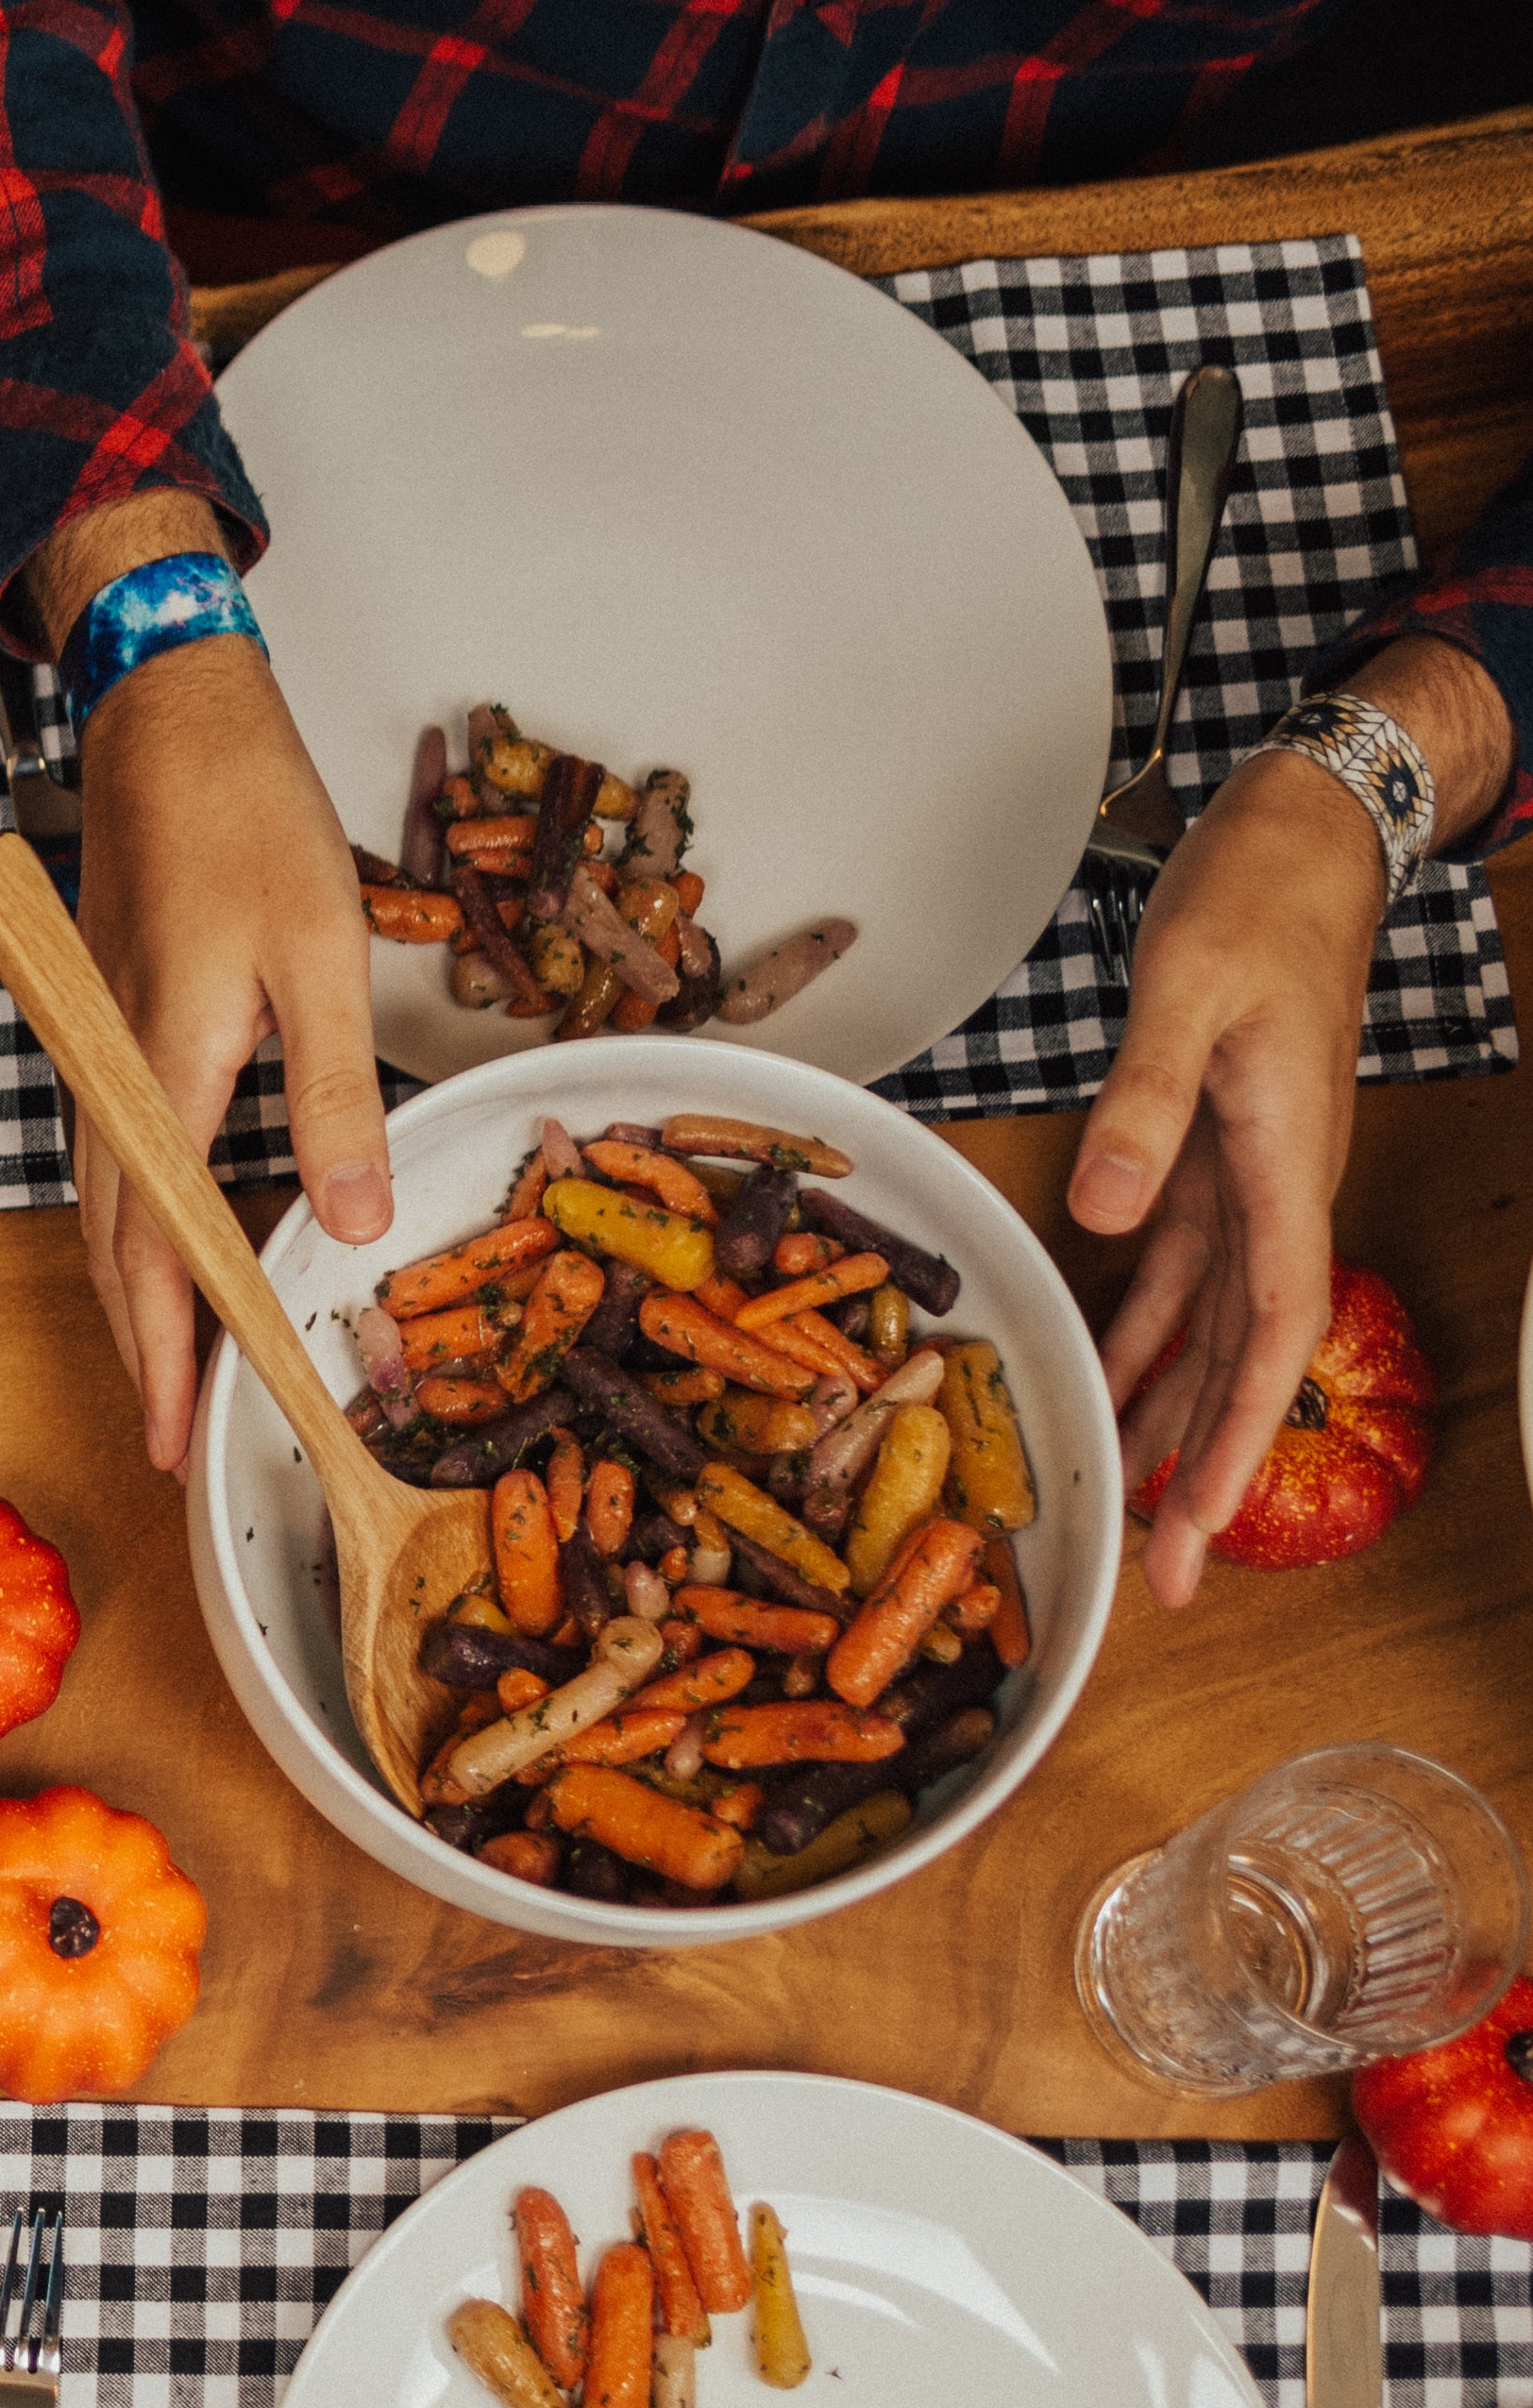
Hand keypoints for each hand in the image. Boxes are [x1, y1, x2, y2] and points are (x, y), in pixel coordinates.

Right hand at [48, 497, 390, 1471]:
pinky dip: (135, 1223)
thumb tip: (349, 1219)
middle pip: (112, 1245)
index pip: (156, 1246)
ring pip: (104, 1206)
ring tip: (174, 1363)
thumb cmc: (248, 811)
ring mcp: (100, 1050)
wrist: (165, 713)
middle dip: (142, 1347)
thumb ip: (336, 1095)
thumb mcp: (325, 951)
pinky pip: (112, 1156)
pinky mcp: (110, 1027)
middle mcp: (114, 1072)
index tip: (181, 1429)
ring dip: (135, 1291)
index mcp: (167, 1066)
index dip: (169, 1348)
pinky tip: (170, 1244)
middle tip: (173, 1434)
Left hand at [1086, 632, 1497, 1608]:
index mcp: (1282, 1167)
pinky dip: (1147, 1329)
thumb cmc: (1255, 903)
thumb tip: (1110, 1207)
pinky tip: (1110, 1377)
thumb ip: (1148, 1103)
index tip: (1208, 1519)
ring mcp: (1244, 1174)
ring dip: (1174, 1409)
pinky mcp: (1208, 1150)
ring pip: (1212, 1323)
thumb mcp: (1189, 995)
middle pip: (1245, 1355)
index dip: (1245, 1432)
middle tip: (1163, 1570)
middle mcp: (1273, 1188)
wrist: (1296, 837)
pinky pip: (1181, 1268)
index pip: (1276, 1331)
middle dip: (1207, 1463)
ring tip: (1134, 1502)